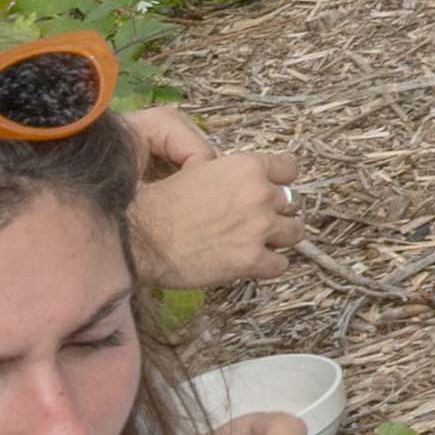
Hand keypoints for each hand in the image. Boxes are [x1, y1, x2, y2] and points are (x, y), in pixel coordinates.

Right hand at [127, 124, 307, 291]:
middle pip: (292, 203)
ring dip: (278, 239)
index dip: (278, 183)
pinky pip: (280, 265)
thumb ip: (233, 177)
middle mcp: (260, 194)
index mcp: (246, 167)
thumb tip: (250, 184)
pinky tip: (249, 264)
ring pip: (295, 233)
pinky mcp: (251, 259)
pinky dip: (268, 266)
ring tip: (257, 243)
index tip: (268, 193)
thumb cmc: (160, 206)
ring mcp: (259, 227)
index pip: (289, 170)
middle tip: (255, 222)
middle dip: (276, 213)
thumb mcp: (199, 173)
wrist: (139, 237)